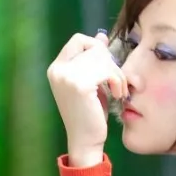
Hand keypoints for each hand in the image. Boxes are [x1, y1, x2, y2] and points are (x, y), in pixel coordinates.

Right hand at [46, 29, 127, 160]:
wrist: (85, 140)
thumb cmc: (89, 113)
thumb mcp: (91, 81)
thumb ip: (93, 59)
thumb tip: (101, 35)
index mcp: (56, 68)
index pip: (78, 39)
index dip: (97, 47)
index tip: (107, 65)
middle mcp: (57, 70)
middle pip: (94, 47)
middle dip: (111, 62)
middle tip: (117, 82)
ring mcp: (66, 76)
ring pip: (103, 58)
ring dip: (117, 73)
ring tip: (118, 89)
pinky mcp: (79, 85)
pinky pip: (107, 70)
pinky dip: (117, 81)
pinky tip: (117, 94)